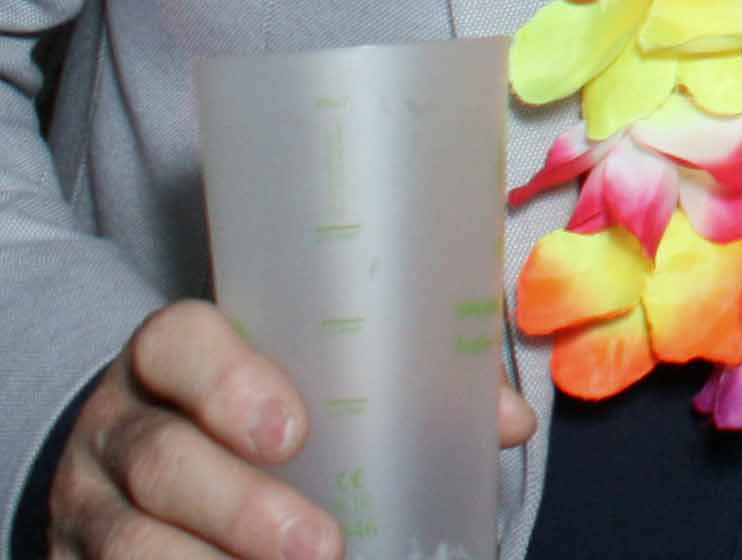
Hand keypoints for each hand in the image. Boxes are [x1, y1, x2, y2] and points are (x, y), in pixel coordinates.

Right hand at [48, 301, 538, 559]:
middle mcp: (120, 424)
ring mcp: (91, 501)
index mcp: (173, 356)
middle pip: (159, 459)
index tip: (293, 433)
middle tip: (319, 547)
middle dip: (239, 508)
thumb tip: (510, 421)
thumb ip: (404, 382)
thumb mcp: (305, 378)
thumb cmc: (259, 406)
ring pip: (129, 538)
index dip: (228, 382)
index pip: (177, 343)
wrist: (141, 459)